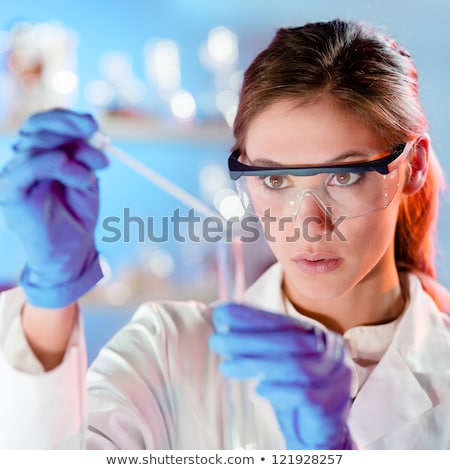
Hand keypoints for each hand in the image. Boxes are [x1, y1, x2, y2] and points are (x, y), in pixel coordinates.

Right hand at [0, 108, 108, 307]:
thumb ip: (86, 157)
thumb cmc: (78, 217)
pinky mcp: (11, 193)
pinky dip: (51, 163)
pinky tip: (75, 173)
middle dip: (70, 127)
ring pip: (35, 144)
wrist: (71, 253)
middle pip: (37, 127)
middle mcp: (25, 161)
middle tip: (96, 135)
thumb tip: (93, 134)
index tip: (94, 124)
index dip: (67, 118)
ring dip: (72, 154)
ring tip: (91, 177)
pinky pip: (25, 168)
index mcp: (42, 155)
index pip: (45, 123)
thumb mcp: (87, 180)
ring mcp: (16, 175)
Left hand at [209, 303, 353, 449]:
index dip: (252, 317)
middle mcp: (331, 353)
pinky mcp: (332, 405)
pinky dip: (278, 390)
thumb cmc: (292, 391)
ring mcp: (336, 378)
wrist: (318, 434)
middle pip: (290, 341)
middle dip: (249, 339)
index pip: (284, 322)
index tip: (222, 314)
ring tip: (226, 367)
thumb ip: (257, 341)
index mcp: (317, 336)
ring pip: (296, 366)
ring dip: (256, 364)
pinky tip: (258, 390)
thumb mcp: (275, 362)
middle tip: (217, 341)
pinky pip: (305, 395)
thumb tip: (219, 316)